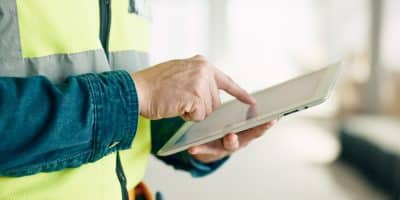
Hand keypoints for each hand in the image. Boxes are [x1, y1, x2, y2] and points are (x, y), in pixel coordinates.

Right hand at [132, 55, 254, 120]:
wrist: (137, 90)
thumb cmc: (154, 85)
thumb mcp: (180, 72)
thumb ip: (197, 79)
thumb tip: (210, 95)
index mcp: (202, 63)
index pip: (226, 80)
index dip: (239, 93)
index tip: (251, 101)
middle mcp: (204, 69)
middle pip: (215, 102)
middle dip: (201, 107)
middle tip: (181, 99)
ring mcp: (201, 82)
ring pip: (208, 111)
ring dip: (193, 112)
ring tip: (176, 100)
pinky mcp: (196, 96)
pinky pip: (199, 116)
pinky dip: (188, 116)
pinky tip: (176, 106)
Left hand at [188, 120, 277, 162]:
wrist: (211, 144)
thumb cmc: (227, 127)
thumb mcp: (237, 119)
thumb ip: (244, 111)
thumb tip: (253, 98)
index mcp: (245, 132)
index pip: (258, 128)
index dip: (266, 124)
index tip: (273, 119)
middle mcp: (237, 141)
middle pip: (242, 139)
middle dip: (242, 135)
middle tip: (237, 133)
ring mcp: (224, 147)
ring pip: (227, 146)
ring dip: (228, 142)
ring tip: (227, 137)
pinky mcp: (210, 149)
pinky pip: (205, 149)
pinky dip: (199, 148)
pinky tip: (192, 148)